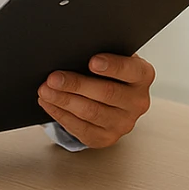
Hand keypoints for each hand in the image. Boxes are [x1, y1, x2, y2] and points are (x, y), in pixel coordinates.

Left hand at [37, 53, 154, 148]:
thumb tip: (73, 52)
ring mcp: (124, 123)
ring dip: (64, 101)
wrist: (114, 97)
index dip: (112, 66)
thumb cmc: (110, 72)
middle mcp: (138, 101)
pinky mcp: (107, 137)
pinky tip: (49, 104)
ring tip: (45, 90)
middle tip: (53, 78)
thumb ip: (101, 54)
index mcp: (143, 76)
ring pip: (91, 112)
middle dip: (76, 85)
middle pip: (106, 93)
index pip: (131, 70)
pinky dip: (61, 115)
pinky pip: (81, 129)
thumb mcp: (113, 58)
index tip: (92, 61)